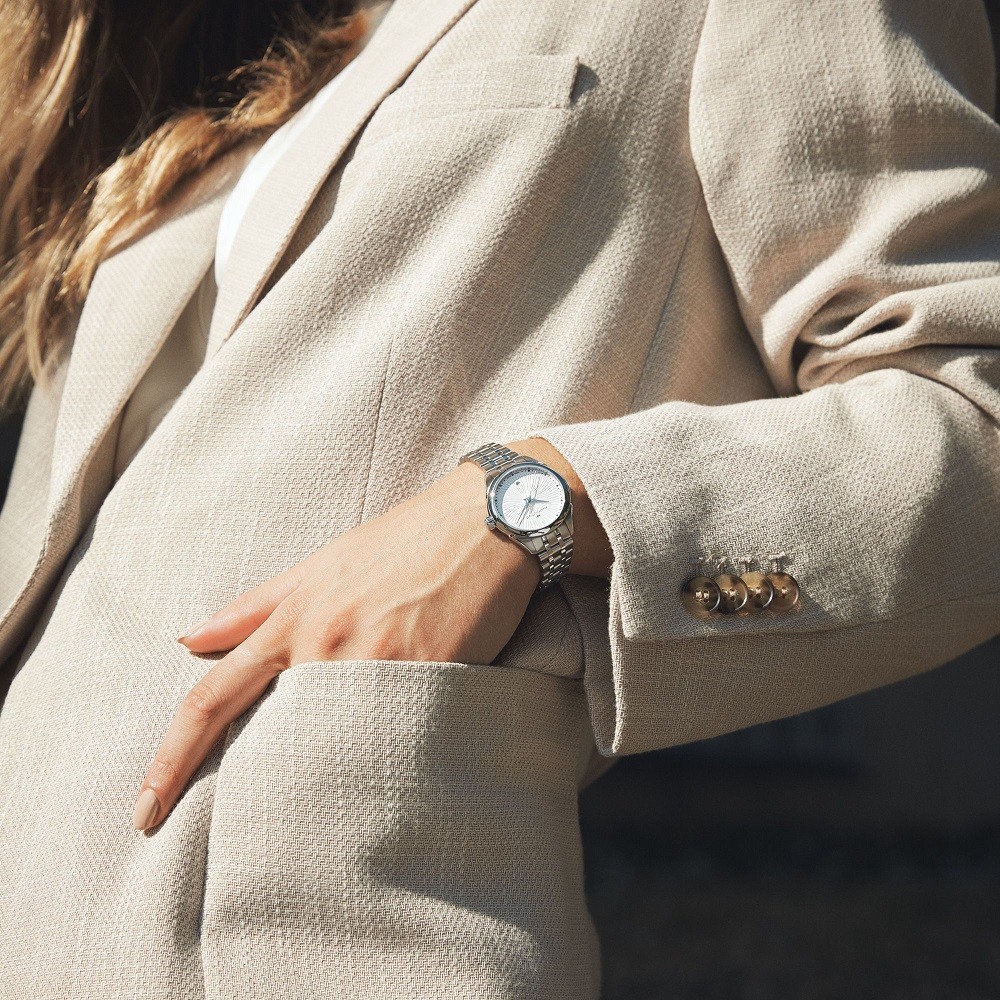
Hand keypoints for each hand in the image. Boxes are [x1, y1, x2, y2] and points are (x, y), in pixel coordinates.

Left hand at [131, 437, 610, 831]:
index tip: (145, 808)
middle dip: (261, 783)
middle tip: (255, 825)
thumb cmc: (405, 540)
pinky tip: (395, 769)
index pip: (213, 696)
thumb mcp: (323, 563)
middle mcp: (325, 641)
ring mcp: (378, 658)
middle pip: (272, 736)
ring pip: (332, 741)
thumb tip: (190, 637)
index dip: (172, 757)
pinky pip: (396, 731)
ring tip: (342, 792)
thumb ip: (256, 605)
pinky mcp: (432, 670)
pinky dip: (388, 754)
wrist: (487, 519)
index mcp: (294, 617)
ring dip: (331, 771)